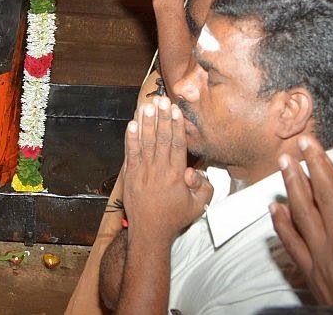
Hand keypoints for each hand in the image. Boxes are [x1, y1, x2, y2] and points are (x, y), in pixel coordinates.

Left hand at [122, 95, 212, 241]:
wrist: (149, 231)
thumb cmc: (174, 217)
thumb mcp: (198, 206)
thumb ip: (203, 187)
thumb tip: (195, 171)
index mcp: (175, 175)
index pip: (176, 144)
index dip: (176, 125)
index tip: (176, 110)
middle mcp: (158, 170)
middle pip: (160, 138)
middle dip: (161, 117)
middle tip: (161, 100)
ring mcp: (142, 171)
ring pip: (144, 142)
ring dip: (146, 122)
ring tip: (146, 106)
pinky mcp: (130, 174)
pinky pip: (130, 152)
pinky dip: (130, 138)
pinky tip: (131, 124)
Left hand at [270, 135, 332, 313]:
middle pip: (327, 195)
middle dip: (316, 164)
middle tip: (305, 140)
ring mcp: (323, 258)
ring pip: (304, 213)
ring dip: (293, 184)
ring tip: (284, 161)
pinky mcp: (311, 273)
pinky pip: (291, 243)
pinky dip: (281, 223)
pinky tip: (274, 205)